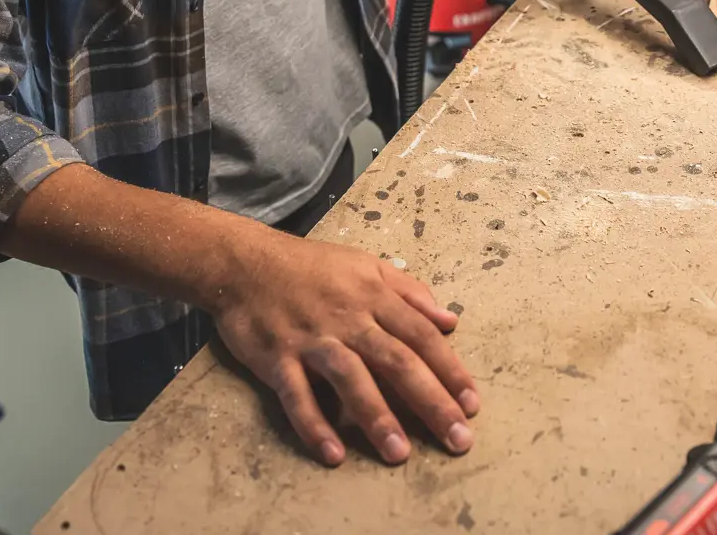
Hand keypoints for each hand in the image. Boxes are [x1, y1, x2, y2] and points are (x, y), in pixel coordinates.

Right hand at [213, 229, 479, 466]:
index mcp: (374, 295)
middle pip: (397, 361)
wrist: (244, 262)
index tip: (472, 404)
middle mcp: (348, 318)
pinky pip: (297, 395)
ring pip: (351, 378)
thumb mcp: (366, 264)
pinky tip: (333, 454)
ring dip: (376, 417)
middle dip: (431, 401)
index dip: (450, 370)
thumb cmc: (310, 266)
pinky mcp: (277, 357)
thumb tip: (450, 320)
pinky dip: (314, 425)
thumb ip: (410, 291)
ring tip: (399, 454)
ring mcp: (312, 338)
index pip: (421, 335)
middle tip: (457, 439)